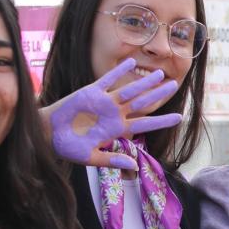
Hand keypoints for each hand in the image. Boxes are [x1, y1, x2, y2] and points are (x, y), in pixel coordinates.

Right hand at [44, 58, 182, 168]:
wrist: (48, 135)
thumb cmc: (69, 148)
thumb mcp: (92, 158)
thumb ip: (112, 160)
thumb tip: (134, 166)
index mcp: (117, 130)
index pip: (145, 123)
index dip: (162, 120)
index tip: (179, 117)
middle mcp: (115, 114)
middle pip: (142, 102)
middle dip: (158, 94)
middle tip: (175, 85)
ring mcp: (104, 102)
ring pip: (129, 89)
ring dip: (144, 82)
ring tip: (160, 72)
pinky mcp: (91, 92)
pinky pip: (108, 79)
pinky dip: (119, 71)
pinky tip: (131, 62)